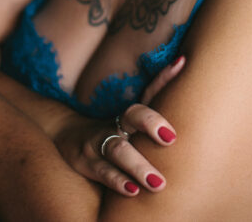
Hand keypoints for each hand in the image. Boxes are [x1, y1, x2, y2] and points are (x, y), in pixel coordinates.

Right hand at [54, 55, 185, 196]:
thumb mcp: (134, 118)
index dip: (163, 83)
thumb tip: (183, 61)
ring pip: (118, 150)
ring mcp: (98, 142)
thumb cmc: (116, 130)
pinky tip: (133, 190)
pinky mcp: (86, 163)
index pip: (150, 93)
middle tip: (171, 138)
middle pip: (132, 116)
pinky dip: (117, 181)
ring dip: (138, 166)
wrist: (68, 137)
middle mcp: (115, 123)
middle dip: (150, 124)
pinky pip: (102, 172)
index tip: (181, 76)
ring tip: (158, 182)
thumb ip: (157, 97)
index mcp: (131, 113)